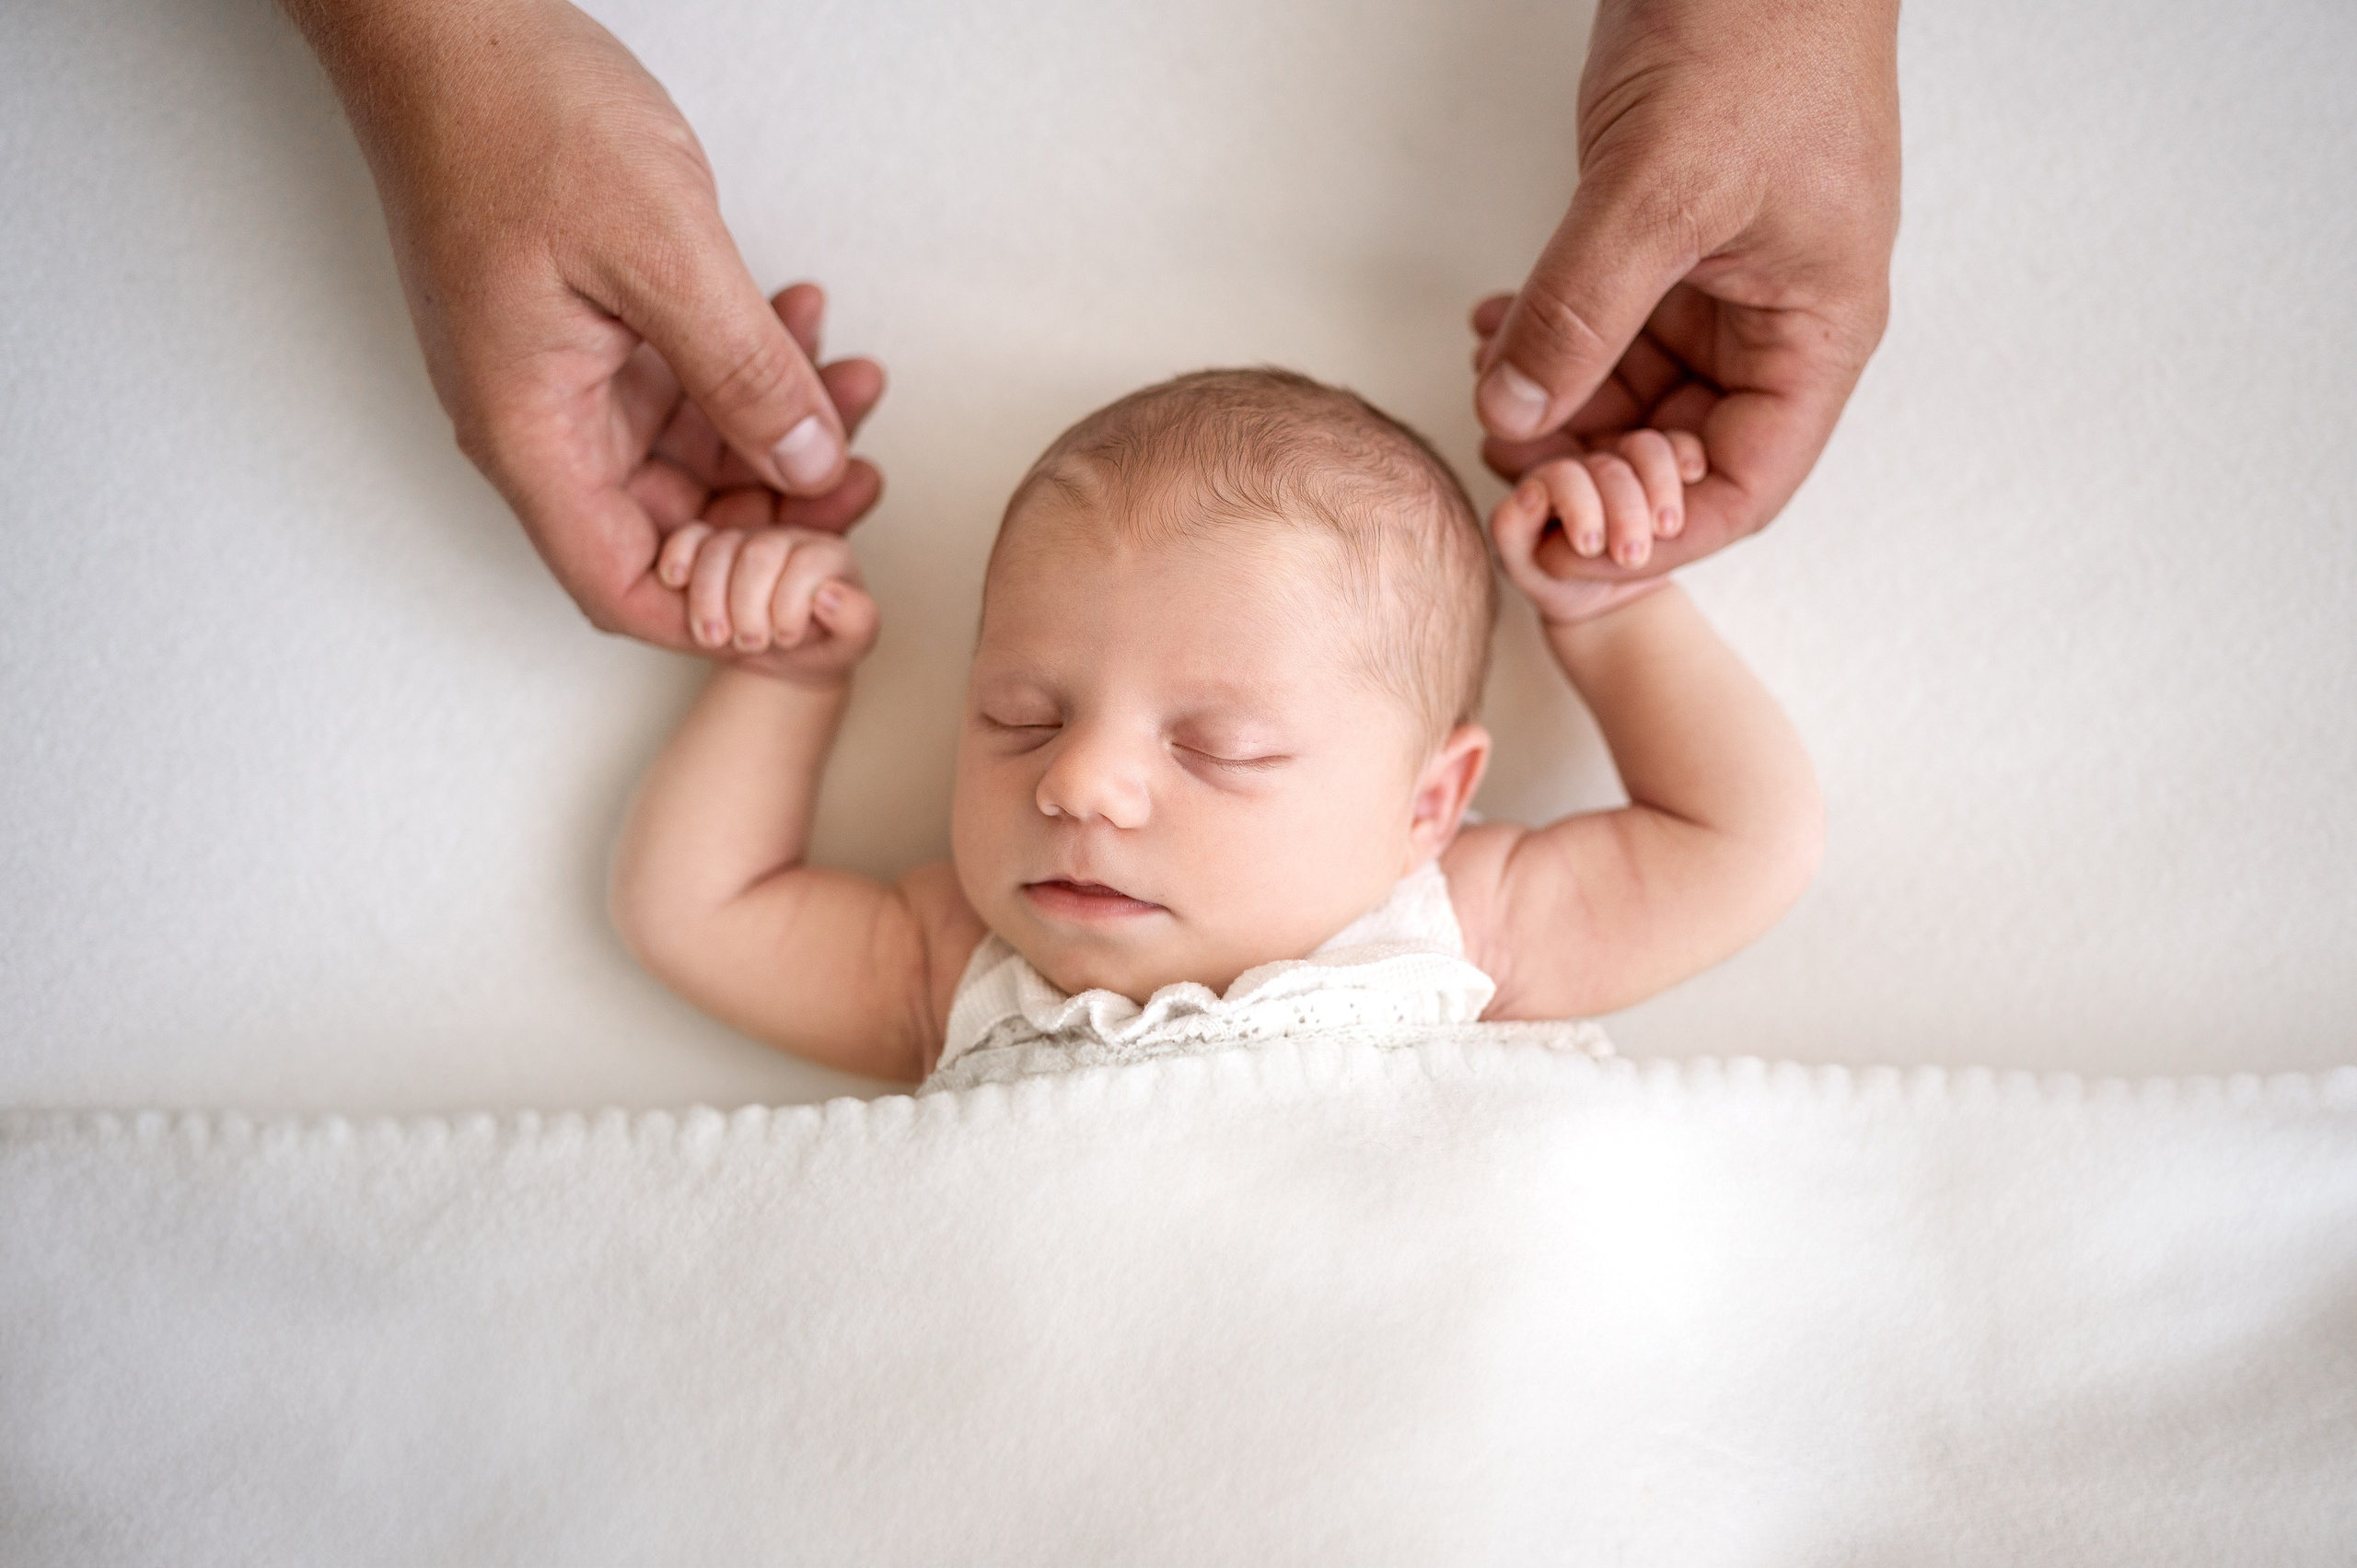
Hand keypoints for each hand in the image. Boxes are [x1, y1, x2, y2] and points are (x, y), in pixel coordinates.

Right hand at [281, 0, 882, 647]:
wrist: (448, 20)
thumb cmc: (514, 114)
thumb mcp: (664, 253)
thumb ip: (745, 376)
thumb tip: (813, 467)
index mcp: (531, 432)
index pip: (629, 589)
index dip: (730, 620)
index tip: (820, 608)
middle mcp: (538, 423)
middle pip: (672, 528)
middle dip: (778, 512)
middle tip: (863, 477)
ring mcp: (560, 379)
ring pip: (689, 455)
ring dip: (777, 429)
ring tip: (852, 384)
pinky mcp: (584, 333)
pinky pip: (679, 388)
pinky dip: (747, 371)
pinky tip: (799, 327)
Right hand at [656, 524, 878, 686]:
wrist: (787, 653)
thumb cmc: (820, 642)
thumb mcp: (849, 644)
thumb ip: (856, 621)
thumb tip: (829, 595)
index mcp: (828, 554)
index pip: (808, 563)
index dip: (792, 605)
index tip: (786, 638)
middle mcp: (788, 538)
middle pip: (759, 555)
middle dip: (748, 606)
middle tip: (750, 643)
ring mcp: (747, 538)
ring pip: (721, 548)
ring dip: (711, 598)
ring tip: (716, 637)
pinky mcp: (709, 544)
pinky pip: (690, 536)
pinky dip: (679, 556)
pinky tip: (676, 583)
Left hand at [1472, 0, 1899, 580]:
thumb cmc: (1757, 33)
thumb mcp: (1658, 193)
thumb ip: (1582, 315)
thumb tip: (1514, 416)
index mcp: (1816, 330)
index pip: (1745, 486)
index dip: (1656, 538)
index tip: (1564, 555)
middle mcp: (1775, 322)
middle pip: (1679, 450)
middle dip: (1588, 466)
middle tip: (1500, 467)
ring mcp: (1721, 284)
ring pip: (1633, 394)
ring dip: (1556, 406)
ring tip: (1486, 386)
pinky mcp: (1669, 243)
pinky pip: (1607, 329)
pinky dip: (1548, 341)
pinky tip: (1491, 332)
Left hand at [1491, 434, 1703, 625]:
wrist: (1608, 598)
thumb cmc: (1559, 581)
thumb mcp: (1527, 568)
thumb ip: (1512, 531)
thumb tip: (1530, 493)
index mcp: (1546, 481)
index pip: (1561, 475)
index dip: (1577, 504)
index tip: (1590, 546)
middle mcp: (1584, 463)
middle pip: (1607, 466)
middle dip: (1624, 510)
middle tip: (1631, 554)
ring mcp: (1626, 461)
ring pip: (1645, 448)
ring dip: (1659, 485)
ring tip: (1667, 530)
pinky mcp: (1664, 466)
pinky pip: (1679, 443)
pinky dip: (1686, 452)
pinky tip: (1693, 473)